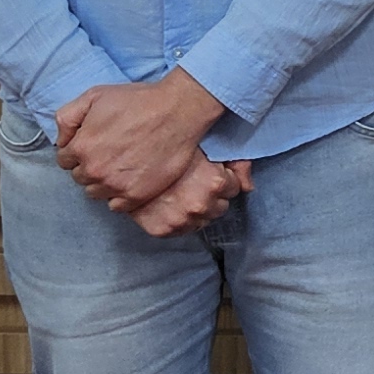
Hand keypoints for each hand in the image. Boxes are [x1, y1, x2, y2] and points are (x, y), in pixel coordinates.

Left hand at [55, 70, 225, 212]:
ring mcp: (116, 185)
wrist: (176, 111)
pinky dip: (119, 195)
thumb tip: (62, 139)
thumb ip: (68, 117)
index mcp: (82, 147)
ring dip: (103, 182)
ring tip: (120, 165)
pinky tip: (129, 179)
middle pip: (80, 177)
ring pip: (96, 192)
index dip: (78, 150)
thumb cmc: (138, 101)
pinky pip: (116, 206)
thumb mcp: (94, 96)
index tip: (93, 144)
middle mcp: (95, 170)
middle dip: (90, 165)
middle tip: (109, 152)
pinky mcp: (136, 195)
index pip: (65, 160)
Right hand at [125, 152, 249, 239]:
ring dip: (197, 209)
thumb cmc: (168, 143)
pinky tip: (172, 204)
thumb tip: (248, 186)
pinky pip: (181, 230)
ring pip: (203, 220)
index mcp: (216, 183)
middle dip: (212, 194)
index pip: (233, 186)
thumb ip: (234, 163)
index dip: (222, 176)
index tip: (210, 170)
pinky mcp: (162, 230)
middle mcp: (201, 205)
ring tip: (182, 192)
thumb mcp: (204, 146)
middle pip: (221, 206)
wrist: (125, 157)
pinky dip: (179, 219)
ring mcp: (181, 220)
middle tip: (195, 181)